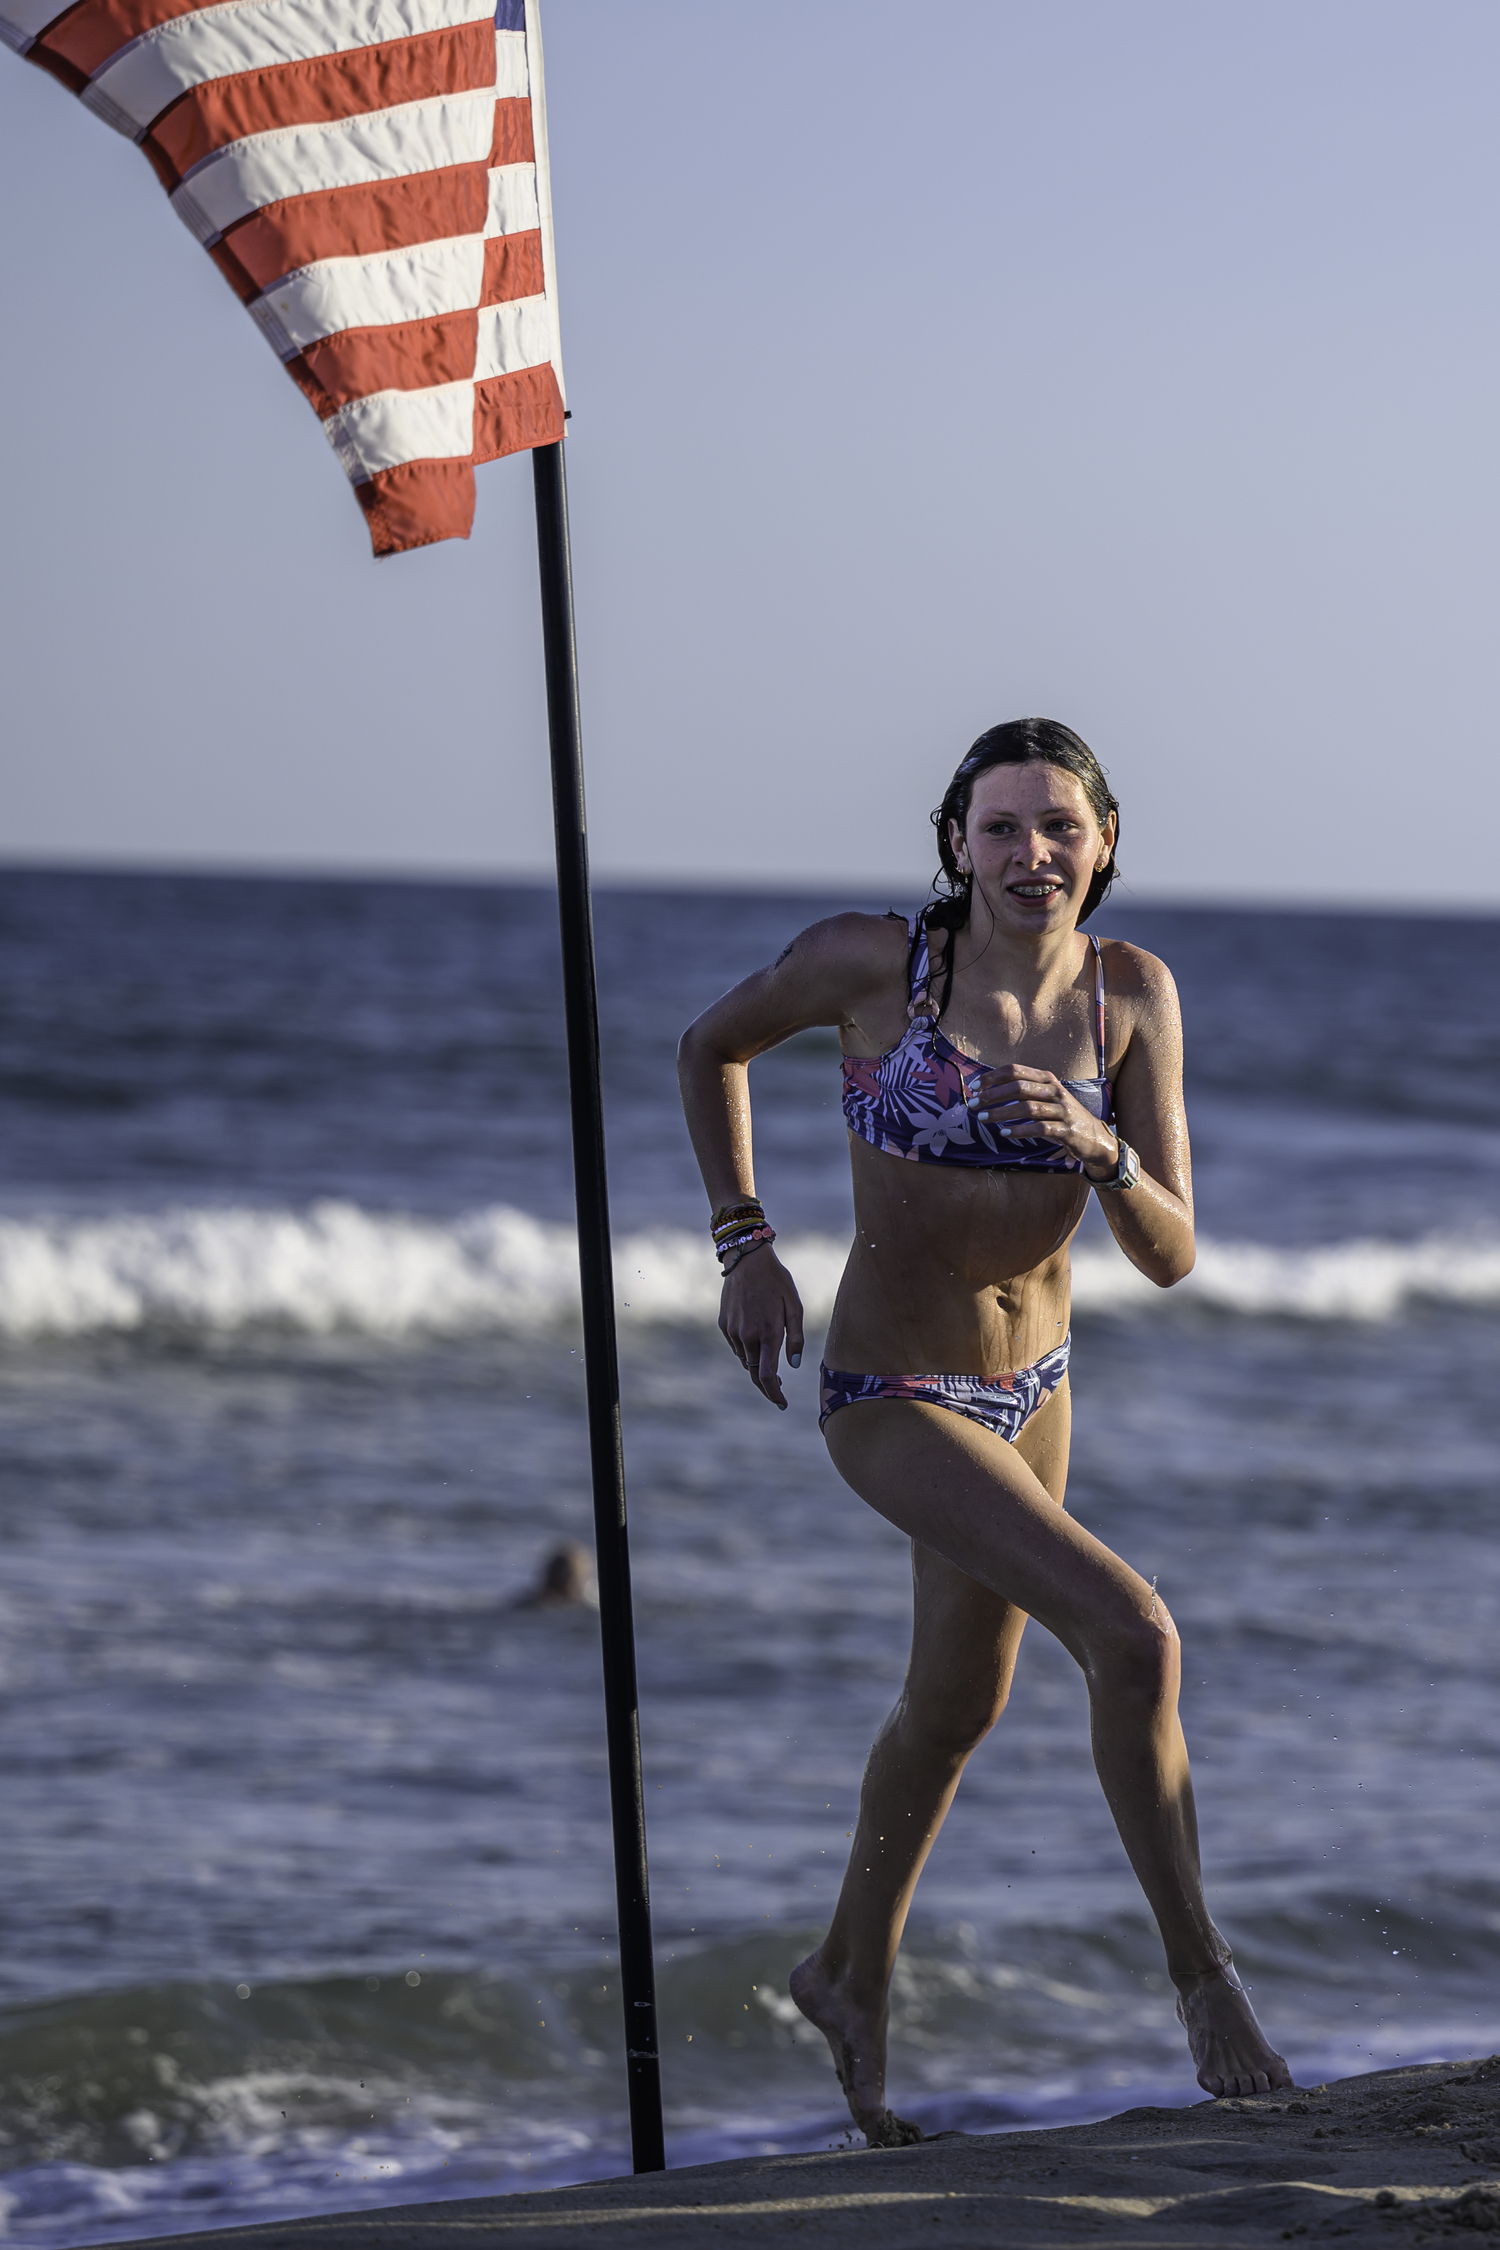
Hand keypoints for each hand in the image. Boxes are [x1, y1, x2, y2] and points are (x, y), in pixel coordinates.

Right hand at [719, 1248, 804, 1408]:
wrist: (746, 1260)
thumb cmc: (777, 1281)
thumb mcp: (794, 1306)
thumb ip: (795, 1338)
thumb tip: (793, 1365)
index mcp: (768, 1333)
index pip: (768, 1375)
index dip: (774, 1394)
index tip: (782, 1403)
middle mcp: (747, 1336)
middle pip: (755, 1373)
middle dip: (766, 1386)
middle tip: (778, 1391)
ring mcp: (732, 1331)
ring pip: (746, 1360)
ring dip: (757, 1366)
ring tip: (770, 1362)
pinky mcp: (723, 1325)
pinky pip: (736, 1346)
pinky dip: (747, 1350)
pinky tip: (756, 1340)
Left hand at [967, 1064, 1118, 1176]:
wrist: (1094, 1137)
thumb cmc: (1062, 1115)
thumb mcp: (1045, 1097)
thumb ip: (1023, 1092)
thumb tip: (988, 1091)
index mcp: (1047, 1079)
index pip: (1016, 1071)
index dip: (993, 1077)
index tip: (974, 1086)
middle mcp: (1055, 1091)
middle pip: (1019, 1087)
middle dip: (993, 1095)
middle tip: (973, 1105)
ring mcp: (1062, 1110)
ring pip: (1027, 1108)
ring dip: (1001, 1113)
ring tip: (983, 1119)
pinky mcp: (1066, 1130)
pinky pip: (1040, 1129)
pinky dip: (1020, 1131)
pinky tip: (1004, 1133)